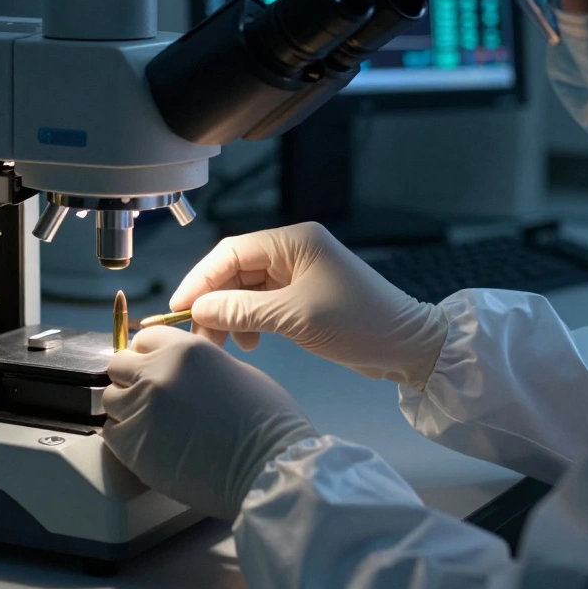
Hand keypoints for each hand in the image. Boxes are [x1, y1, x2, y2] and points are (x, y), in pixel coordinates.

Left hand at [102, 326, 317, 519]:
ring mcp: (140, 410)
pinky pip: (112, 433)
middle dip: (132, 377)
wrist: (269, 469)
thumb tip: (176, 369)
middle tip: (153, 395)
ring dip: (127, 407)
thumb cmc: (266, 421)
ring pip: (111, 399)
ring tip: (153, 422)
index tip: (156, 366)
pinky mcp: (133, 447)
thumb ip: (194, 364)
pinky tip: (149, 442)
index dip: (150, 353)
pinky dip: (125, 435)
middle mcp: (155, 374)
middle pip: (119, 366)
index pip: (143, 338)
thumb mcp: (232, 370)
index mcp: (182, 349)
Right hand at [170, 222, 448, 390]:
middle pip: (235, 270)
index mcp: (294, 241)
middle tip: (199, 333)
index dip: (200, 279)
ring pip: (246, 289)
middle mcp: (294, 251)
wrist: (408, 346)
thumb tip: (199, 308)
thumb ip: (242, 310)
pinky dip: (249, 321)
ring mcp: (300, 273)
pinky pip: (263, 303)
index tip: (179, 308)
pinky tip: (250, 342)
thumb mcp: (294, 317)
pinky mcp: (304, 296)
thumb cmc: (359, 323)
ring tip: (225, 343)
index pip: (230, 252)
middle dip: (213, 300)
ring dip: (230, 314)